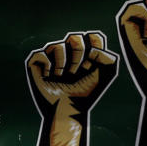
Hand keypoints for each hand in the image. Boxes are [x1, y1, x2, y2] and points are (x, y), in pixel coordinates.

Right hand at [26, 31, 118, 145]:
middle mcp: (69, 54)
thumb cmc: (86, 93)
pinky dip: (47, 66)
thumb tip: (93, 47)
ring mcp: (53, 58)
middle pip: (74, 37)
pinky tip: (49, 76)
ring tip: (62, 77)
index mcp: (86, 54)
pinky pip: (41, 53)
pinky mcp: (37, 64)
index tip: (91, 64)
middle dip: (77, 55)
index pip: (92, 37)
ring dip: (61, 63)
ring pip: (57, 45)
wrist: (68, 108)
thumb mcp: (106, 74)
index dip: (93, 46)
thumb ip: (109, 56)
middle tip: (76, 72)